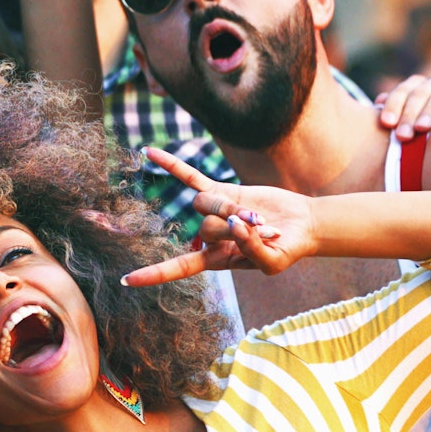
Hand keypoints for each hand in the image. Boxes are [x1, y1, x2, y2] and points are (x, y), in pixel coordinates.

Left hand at [122, 148, 317, 285]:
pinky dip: (171, 165)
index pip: (180, 268)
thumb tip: (231, 226)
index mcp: (217, 260)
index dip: (155, 274)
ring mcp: (213, 211)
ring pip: (203, 204)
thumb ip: (251, 249)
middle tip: (266, 232)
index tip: (126, 280)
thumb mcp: (273, 261)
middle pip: (203, 227)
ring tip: (260, 217)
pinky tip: (148, 151)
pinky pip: (191, 176)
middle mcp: (210, 236)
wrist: (303, 225)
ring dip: (231, 208)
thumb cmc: (288, 250)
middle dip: (235, 227)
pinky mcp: (222, 190)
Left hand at [376, 73, 430, 140]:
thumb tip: (378, 101)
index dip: (393, 106)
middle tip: (402, 136)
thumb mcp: (412, 118)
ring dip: (429, 110)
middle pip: (419, 94)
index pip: (403, 91)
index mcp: (418, 86)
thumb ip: (396, 109)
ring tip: (421, 128)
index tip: (386, 123)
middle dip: (409, 115)